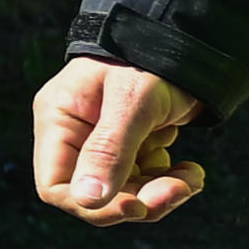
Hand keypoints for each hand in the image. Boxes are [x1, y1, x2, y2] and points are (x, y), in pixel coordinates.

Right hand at [32, 56, 207, 225]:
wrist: (182, 42)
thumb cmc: (148, 62)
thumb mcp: (131, 103)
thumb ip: (108, 150)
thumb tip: (87, 201)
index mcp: (59, 121)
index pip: (56, 185)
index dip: (93, 206)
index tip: (137, 206)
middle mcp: (74, 137)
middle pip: (95, 195)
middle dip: (140, 199)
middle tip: (180, 189)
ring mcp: (102, 144)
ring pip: (124, 194)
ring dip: (161, 193)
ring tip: (192, 176)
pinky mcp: (130, 148)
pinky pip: (144, 182)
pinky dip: (169, 182)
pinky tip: (189, 168)